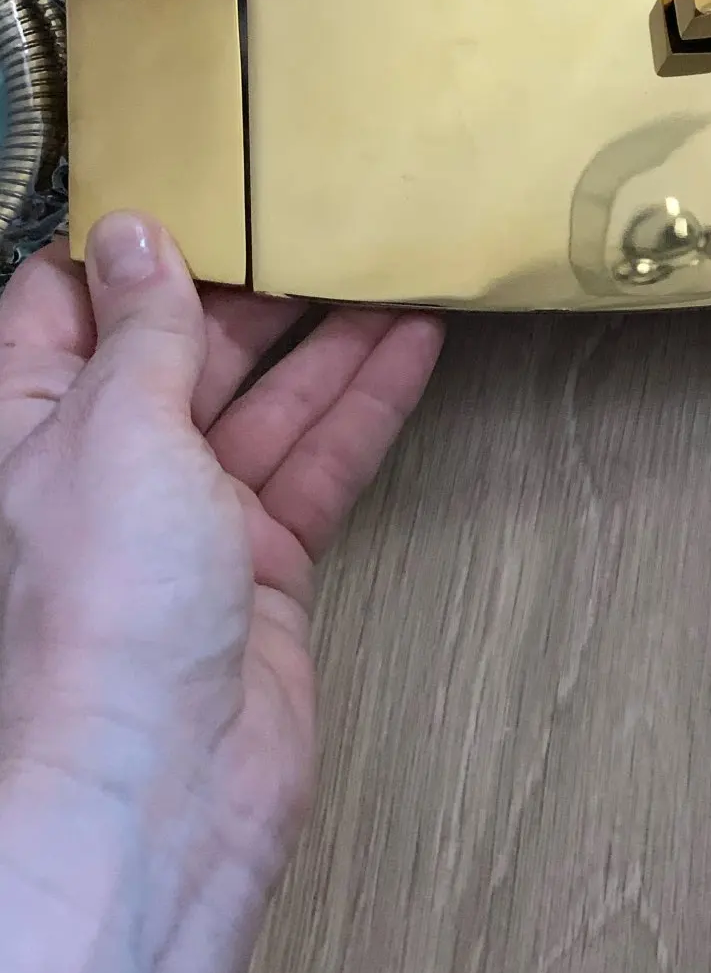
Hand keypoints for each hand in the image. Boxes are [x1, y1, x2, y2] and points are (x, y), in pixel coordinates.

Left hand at [0, 213, 444, 972]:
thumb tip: (132, 236)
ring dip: (327, 336)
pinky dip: (364, 405)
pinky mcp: (259, 566)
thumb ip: (142, 331)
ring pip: (262, 401)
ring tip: (390, 263)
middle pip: (177, 348)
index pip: (65, 305)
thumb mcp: (111, 429)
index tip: (198, 179)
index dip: (128, 245)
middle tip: (321, 214)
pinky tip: (410, 347)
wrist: (155, 793)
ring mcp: (184, 519)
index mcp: (25, 425)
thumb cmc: (99, 615)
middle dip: (248, 284)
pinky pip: (316, 464)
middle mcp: (98, 467)